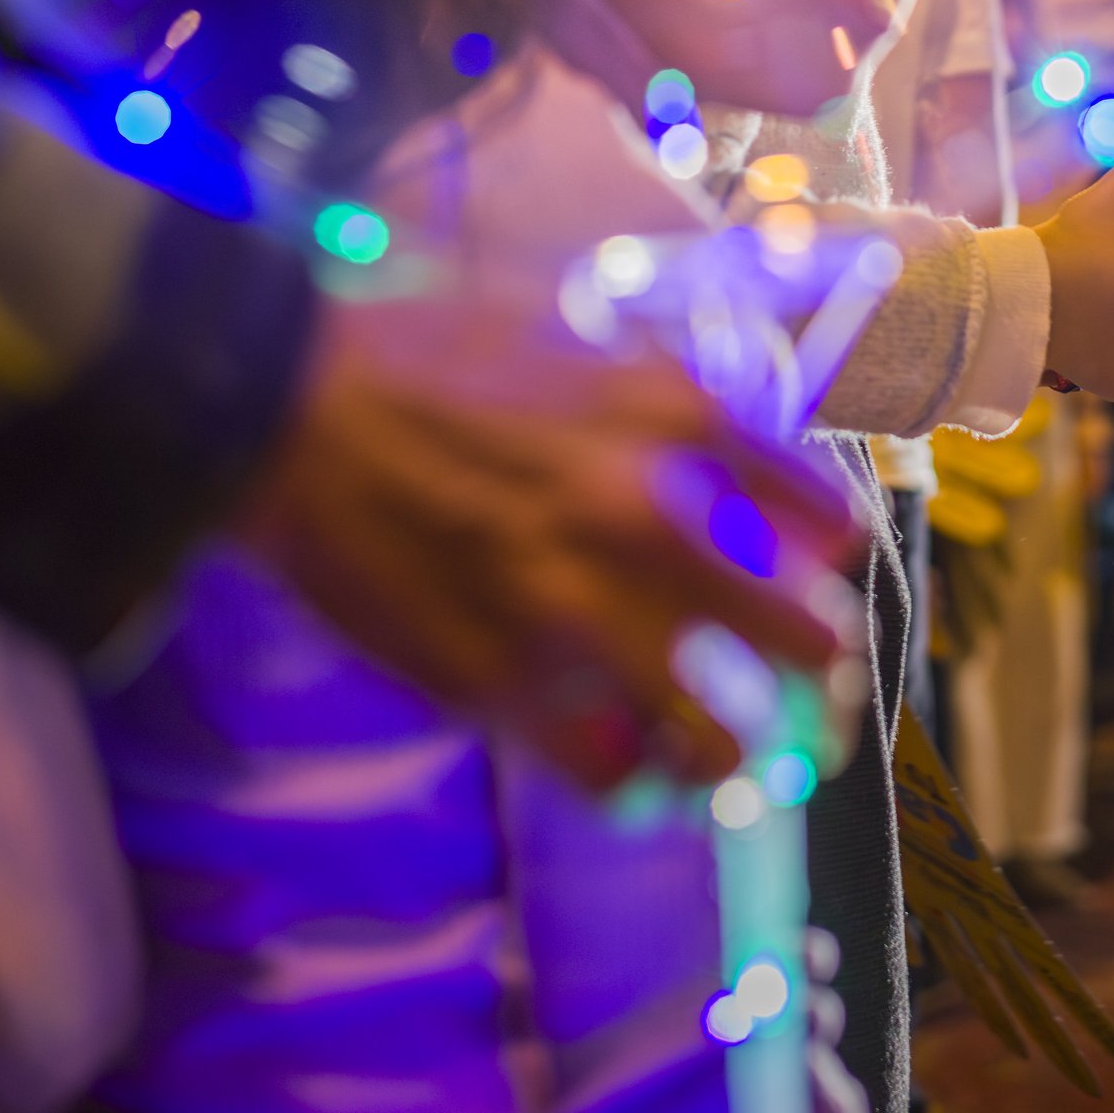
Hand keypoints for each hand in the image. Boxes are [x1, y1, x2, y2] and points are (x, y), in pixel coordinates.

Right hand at [232, 288, 866, 790]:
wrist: (285, 410)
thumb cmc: (417, 355)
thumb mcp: (562, 332)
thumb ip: (651, 388)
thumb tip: (722, 437)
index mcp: (667, 416)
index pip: (820, 509)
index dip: (829, 547)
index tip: (821, 564)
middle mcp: (644, 516)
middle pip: (799, 636)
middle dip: (813, 663)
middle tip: (809, 676)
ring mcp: (575, 613)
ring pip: (716, 735)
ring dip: (731, 751)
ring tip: (726, 755)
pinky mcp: (501, 687)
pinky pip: (606, 773)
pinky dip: (625, 780)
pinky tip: (622, 767)